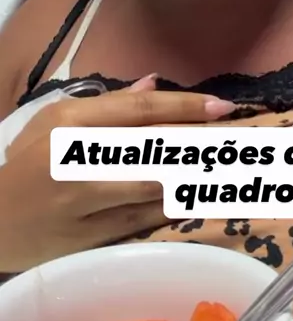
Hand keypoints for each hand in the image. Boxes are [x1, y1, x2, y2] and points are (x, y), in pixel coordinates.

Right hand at [0, 76, 233, 271]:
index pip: (139, 110)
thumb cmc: (26, 163)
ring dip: (194, 175)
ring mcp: (83, 201)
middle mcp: (78, 160)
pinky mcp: (88, 237)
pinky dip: (171, 207)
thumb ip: (105, 103)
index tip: (223, 106)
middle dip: (201, 142)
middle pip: (154, 147)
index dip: (185, 106)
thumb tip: (153, 83)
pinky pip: (141, 220)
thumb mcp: (53, 121)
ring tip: (228, 165)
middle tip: (238, 138)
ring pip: (153, 186)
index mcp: (70, 123)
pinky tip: (195, 196)